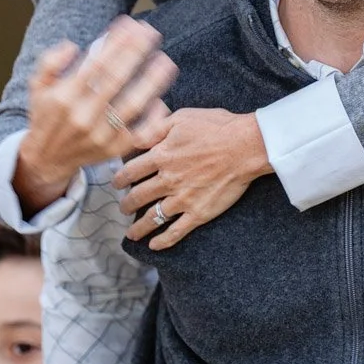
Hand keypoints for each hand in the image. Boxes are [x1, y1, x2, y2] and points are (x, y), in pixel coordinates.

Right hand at [14, 17, 177, 215]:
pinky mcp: (114, 150)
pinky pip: (139, 132)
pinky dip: (152, 118)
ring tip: (166, 61)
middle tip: (152, 33)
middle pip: (116, 79)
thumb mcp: (37, 86)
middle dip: (136, 53)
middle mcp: (83, 116)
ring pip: (132, 105)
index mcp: (65, 97)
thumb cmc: (46, 116)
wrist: (47, 160)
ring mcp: (101, 135)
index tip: (132, 24)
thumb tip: (71, 45)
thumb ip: (50, 62)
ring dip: (152, 82)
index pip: (95, 64)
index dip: (116, 43)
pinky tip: (161, 100)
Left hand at [116, 107, 272, 248]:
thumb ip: (155, 128)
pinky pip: (176, 232)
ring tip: (131, 233)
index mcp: (161, 156)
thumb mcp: (181, 118)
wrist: (246, 146)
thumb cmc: (217, 127)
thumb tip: (133, 137)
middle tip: (123, 207)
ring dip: (138, 227)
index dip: (120, 178)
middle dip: (126, 204)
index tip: (116, 183)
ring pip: (152, 218)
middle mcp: (167, 180)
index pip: (131, 171)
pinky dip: (163, 241)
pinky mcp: (199, 213)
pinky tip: (154, 246)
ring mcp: (182, 199)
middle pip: (137, 197)